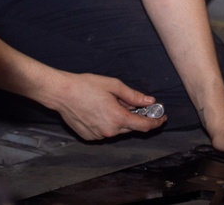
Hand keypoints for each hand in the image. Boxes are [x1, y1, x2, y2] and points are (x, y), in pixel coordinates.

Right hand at [47, 72, 166, 140]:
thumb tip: (149, 101)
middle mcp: (109, 131)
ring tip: (110, 103)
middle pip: (131, 128)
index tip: (161, 118)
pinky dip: (107, 123)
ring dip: (120, 120)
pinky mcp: (89, 137)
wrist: (61, 93)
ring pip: (117, 130)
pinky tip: (99, 110)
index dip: (156, 122)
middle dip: (135, 118)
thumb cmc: (86, 86)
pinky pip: (104, 131)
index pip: (144, 126)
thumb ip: (133, 96)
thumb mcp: (113, 86)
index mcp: (118, 118)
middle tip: (134, 104)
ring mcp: (98, 136)